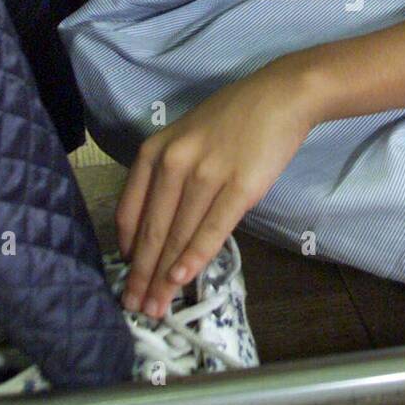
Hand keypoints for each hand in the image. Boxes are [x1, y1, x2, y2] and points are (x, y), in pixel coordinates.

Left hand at [115, 61, 318, 318]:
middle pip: (152, 230)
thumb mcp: (184, 138)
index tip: (125, 278)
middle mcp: (173, 163)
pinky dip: (194, 257)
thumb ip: (165, 175)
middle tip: (134, 307)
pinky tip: (182, 279)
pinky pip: (212, 229)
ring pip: (178, 235)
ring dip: (165, 277)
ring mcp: (206, 174)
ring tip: (157, 307)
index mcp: (154, 152)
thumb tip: (155, 227)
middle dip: (141, 275)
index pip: (130, 212)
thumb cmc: (232, 119)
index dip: (127, 252)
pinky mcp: (239, 186)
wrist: (279, 97)